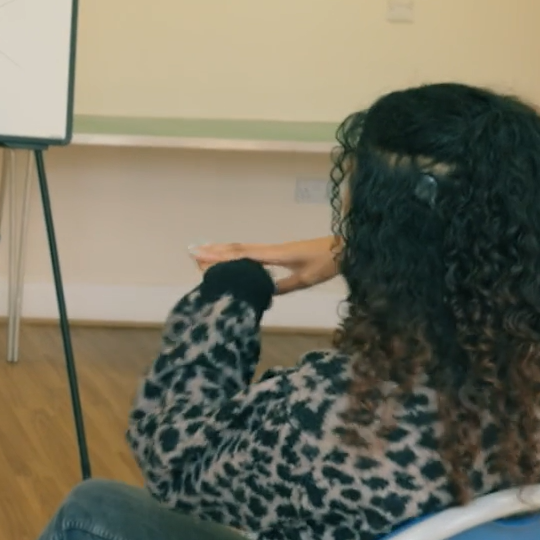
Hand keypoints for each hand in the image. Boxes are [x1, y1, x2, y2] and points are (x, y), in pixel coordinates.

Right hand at [193, 236, 339, 293]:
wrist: (346, 247)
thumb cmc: (327, 262)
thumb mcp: (305, 278)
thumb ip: (284, 285)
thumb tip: (262, 293)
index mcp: (274, 254)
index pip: (241, 254)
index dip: (219, 256)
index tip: (199, 255)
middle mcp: (271, 249)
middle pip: (237, 248)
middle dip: (215, 250)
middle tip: (193, 252)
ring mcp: (276, 249)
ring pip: (244, 248)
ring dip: (224, 250)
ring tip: (206, 251)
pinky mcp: (281, 252)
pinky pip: (253, 252)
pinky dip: (237, 253)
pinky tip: (234, 258)